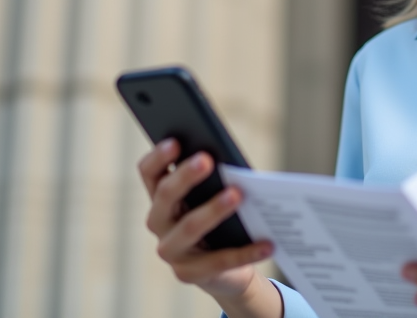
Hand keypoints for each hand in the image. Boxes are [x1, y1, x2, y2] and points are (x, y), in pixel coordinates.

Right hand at [138, 139, 273, 300]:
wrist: (228, 270)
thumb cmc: (222, 221)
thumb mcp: (215, 196)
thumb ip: (215, 179)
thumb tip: (229, 162)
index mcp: (161, 198)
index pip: (149, 173)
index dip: (158, 157)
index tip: (175, 141)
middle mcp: (159, 223)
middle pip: (165, 196)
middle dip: (185, 176)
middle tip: (207, 159)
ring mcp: (172, 251)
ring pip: (189, 227)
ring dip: (213, 209)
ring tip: (238, 194)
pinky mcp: (189, 274)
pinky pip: (219, 261)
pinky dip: (246, 252)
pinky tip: (267, 243)